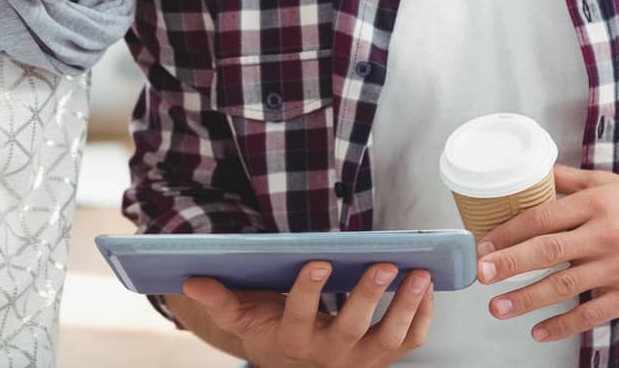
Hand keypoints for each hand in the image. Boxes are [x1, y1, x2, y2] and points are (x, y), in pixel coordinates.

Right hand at [181, 260, 433, 367]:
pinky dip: (422, 317)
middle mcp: (329, 357)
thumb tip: (192, 281)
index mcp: (292, 342)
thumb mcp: (242, 318)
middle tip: (383, 264)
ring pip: (389, 339)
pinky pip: (409, 342)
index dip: (309, 292)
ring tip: (418, 273)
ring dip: (406, 306)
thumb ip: (221, 302)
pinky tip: (426, 287)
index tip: (318, 262)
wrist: (293, 364)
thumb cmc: (268, 329)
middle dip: (369, 296)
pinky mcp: (383, 359)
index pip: (300, 317)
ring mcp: (360, 361)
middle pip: (352, 329)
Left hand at [474, 165, 618, 343]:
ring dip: (527, 299)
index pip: (542, 218)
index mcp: (595, 205)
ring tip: (498, 307)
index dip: (509, 232)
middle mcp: (606, 235)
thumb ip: (566, 180)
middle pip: (549, 251)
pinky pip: (592, 314)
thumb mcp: (606, 183)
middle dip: (510, 265)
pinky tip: (538, 330)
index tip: (483, 247)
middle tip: (481, 276)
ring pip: (565, 285)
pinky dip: (563, 325)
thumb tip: (528, 171)